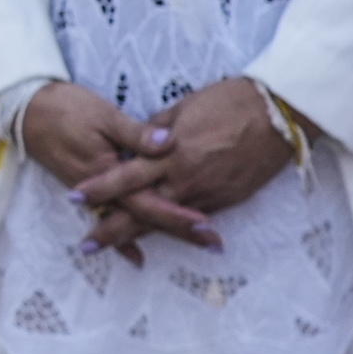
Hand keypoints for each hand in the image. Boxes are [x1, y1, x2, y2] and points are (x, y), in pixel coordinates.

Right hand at [18, 81, 211, 264]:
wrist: (26, 111)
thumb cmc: (65, 108)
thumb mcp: (103, 116)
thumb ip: (136, 134)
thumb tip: (169, 143)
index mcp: (110, 171)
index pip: (149, 199)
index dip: (178, 213)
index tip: (206, 223)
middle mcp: (102, 190)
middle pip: (146, 215)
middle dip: (180, 230)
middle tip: (213, 242)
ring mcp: (93, 193)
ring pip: (131, 220)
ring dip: (162, 233)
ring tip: (195, 243)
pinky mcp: (88, 189)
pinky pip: (109, 218)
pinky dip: (122, 239)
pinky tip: (135, 256)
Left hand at [70, 77, 295, 254]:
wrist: (276, 115)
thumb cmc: (228, 101)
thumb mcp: (183, 107)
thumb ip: (156, 130)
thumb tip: (139, 144)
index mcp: (169, 153)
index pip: (125, 176)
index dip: (99, 188)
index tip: (75, 196)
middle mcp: (184, 179)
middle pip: (141, 211)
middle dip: (112, 230)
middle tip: (86, 244)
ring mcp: (206, 194)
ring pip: (166, 222)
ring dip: (142, 237)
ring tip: (120, 252)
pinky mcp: (226, 201)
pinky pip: (194, 220)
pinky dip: (177, 230)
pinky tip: (162, 240)